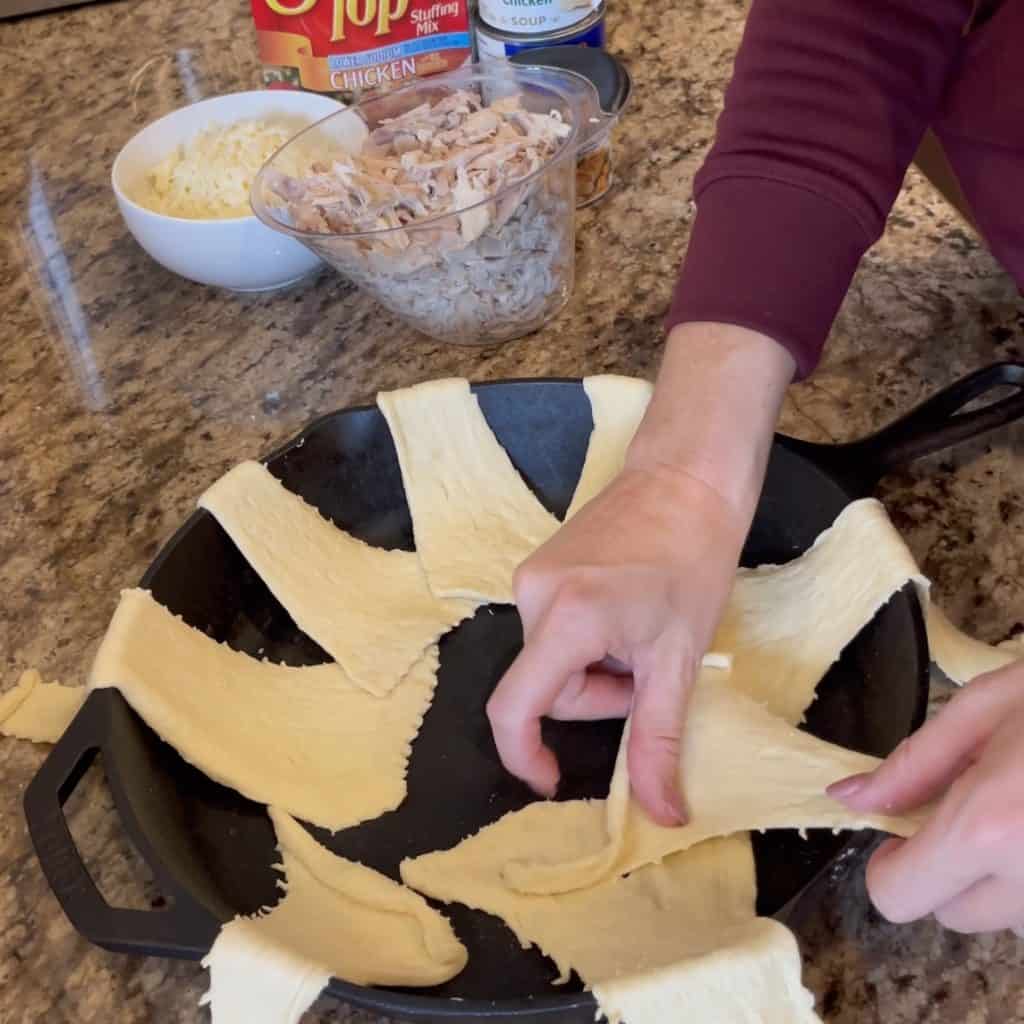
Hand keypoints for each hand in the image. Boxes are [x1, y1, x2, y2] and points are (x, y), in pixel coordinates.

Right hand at [486, 323, 794, 825]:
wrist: (686, 481)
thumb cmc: (693, 565)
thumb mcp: (678, 660)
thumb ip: (658, 741)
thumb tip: (662, 815)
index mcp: (564, 619)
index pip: (514, 708)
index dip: (524, 757)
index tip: (554, 781)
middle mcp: (530, 595)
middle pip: (546, 686)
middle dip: (596, 695)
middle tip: (648, 672)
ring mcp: (529, 575)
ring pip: (550, 660)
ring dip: (592, 668)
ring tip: (641, 636)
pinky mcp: (537, 566)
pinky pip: (551, 629)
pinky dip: (584, 641)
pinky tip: (624, 614)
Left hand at [828, 659, 1023, 933]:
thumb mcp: (986, 705)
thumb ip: (913, 763)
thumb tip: (851, 799)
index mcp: (988, 827)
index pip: (898, 896)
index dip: (890, 863)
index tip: (904, 829)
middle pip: (952, 914)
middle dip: (948, 868)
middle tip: (978, 804)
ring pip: (1008, 915)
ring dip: (1003, 876)